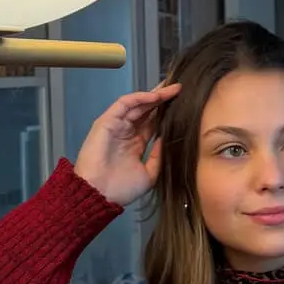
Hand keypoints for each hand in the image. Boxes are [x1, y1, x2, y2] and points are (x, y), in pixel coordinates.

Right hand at [73, 84, 179, 206]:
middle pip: (146, 110)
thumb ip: (158, 156)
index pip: (153, 122)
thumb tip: (167, 138)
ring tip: (172, 89)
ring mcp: (116, 126)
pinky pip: (124, 104)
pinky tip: (155, 96)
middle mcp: (125, 132)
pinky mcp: (107, 121)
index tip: (183, 105)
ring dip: (154, 95)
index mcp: (134, 144)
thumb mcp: (149, 174)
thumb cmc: (120, 189)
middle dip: (162, 99)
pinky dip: (139, 98)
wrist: (100, 195)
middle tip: (179, 89)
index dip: (166, 113)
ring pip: (137, 104)